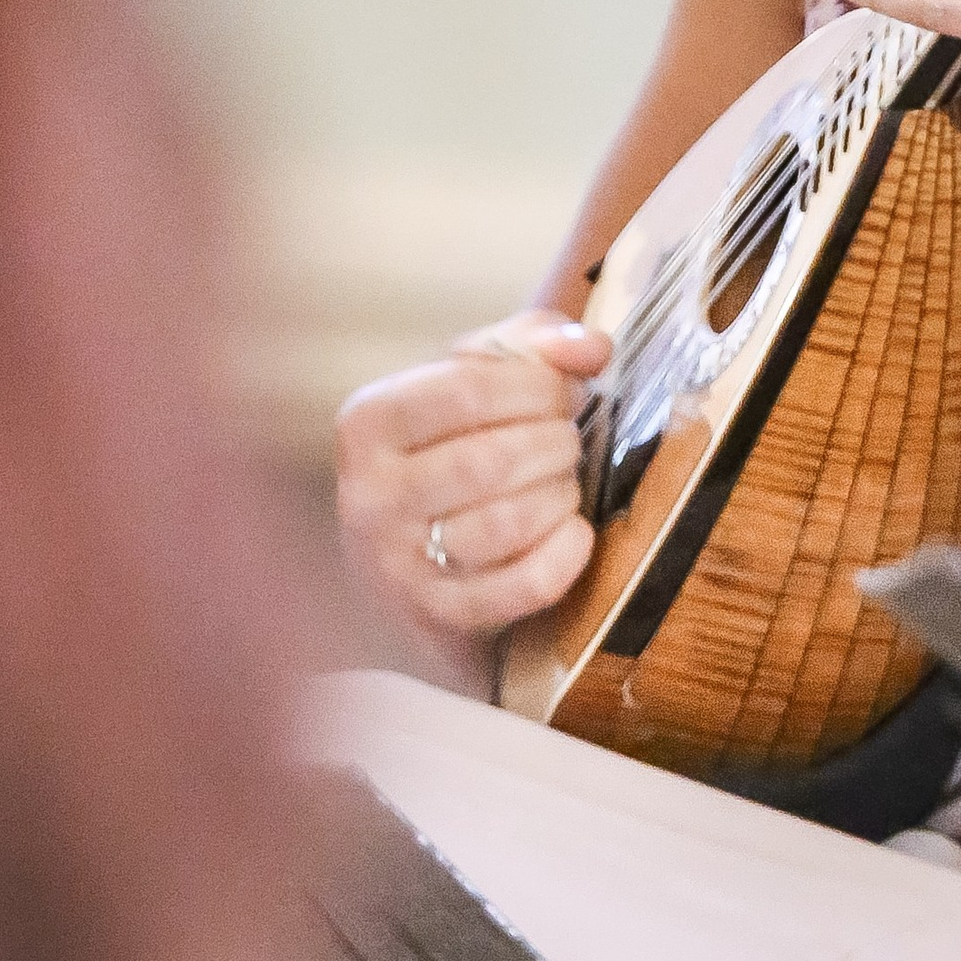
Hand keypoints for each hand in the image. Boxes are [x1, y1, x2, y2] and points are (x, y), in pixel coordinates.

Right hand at [334, 310, 603, 648]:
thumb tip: (591, 348)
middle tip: (567, 442)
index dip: (539, 386)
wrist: (406, 560)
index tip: (564, 391)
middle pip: (493, 458)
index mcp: (369, 421)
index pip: (470, 387)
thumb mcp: (474, 380)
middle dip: (555, 444)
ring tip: (562, 483)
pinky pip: (524, 585)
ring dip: (559, 495)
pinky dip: (567, 554)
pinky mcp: (437, 616)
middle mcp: (369, 494)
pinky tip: (575, 532)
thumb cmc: (448, 449)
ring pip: (508, 523)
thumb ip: (534, 344)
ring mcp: (397, 564)